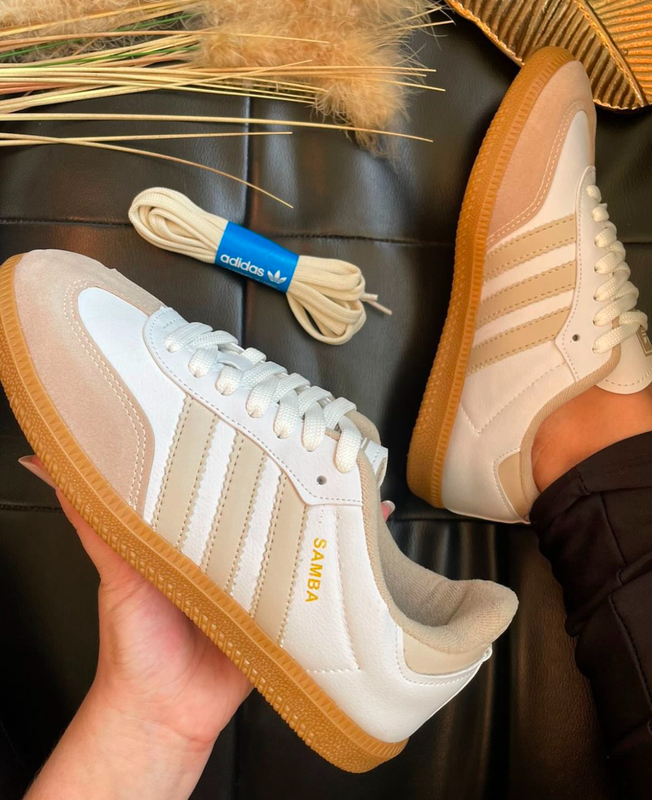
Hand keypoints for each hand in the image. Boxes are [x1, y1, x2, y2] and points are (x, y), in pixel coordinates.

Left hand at [20, 456, 395, 799]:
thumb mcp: (117, 571)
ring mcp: (263, 578)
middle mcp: (232, 549)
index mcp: (195, 532)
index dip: (239, 450)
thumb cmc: (136, 643)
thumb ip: (96, 523)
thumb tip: (56, 469)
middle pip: (269, 504)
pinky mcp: (286, 612)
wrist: (165, 711)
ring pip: (301, 536)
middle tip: (323, 446)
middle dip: (298, 477)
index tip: (258, 417)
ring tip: (356, 483)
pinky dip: (350, 561)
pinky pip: (321, 581)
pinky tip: (369, 542)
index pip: (222, 480)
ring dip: (330, 512)